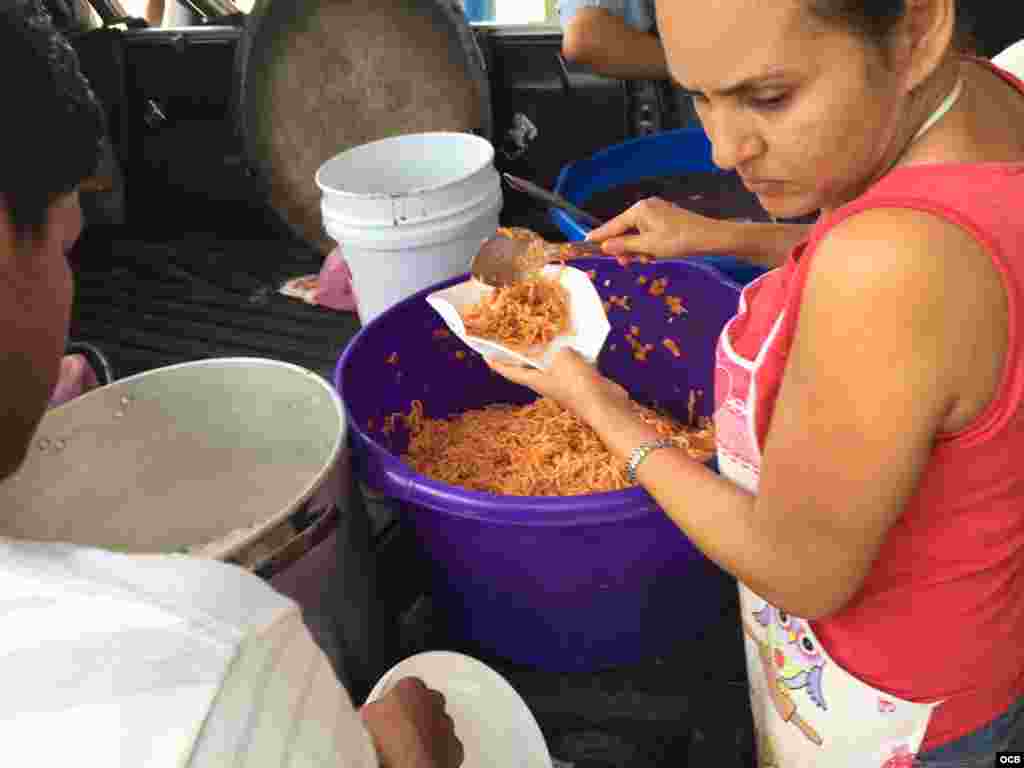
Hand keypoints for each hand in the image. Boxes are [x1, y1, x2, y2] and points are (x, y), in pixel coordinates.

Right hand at [360, 677, 463, 767]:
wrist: (412, 764)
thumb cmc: (393, 740)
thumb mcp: (369, 714)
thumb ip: (376, 706)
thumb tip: (372, 711)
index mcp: (411, 687)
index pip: (404, 687)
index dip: (396, 701)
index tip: (390, 712)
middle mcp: (434, 700)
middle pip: (424, 703)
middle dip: (415, 714)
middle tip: (399, 729)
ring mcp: (446, 722)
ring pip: (436, 723)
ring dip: (426, 732)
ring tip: (408, 747)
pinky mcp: (454, 744)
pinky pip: (445, 744)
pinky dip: (436, 750)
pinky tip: (421, 757)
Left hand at [487, 348, 628, 420]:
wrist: (605, 406)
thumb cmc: (577, 384)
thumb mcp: (559, 358)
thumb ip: (551, 346)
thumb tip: (549, 340)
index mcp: (535, 379)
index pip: (509, 371)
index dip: (496, 363)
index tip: (484, 354)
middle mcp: (546, 381)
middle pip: (528, 366)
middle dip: (520, 352)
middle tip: (512, 336)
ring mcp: (564, 381)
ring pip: (550, 362)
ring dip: (546, 348)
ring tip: (541, 331)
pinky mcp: (580, 378)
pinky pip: (569, 362)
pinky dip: (567, 350)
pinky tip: (571, 338)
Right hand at [586, 197, 730, 260]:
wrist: (710, 238)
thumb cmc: (679, 240)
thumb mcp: (649, 247)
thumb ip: (625, 246)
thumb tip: (605, 246)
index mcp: (639, 210)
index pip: (612, 225)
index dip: (599, 236)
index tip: (584, 243)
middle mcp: (645, 207)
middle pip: (624, 229)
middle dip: (623, 247)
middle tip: (624, 263)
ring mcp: (656, 212)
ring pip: (636, 233)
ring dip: (636, 248)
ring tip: (643, 260)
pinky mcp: (665, 219)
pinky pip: (647, 232)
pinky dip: (646, 245)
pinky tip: (652, 254)